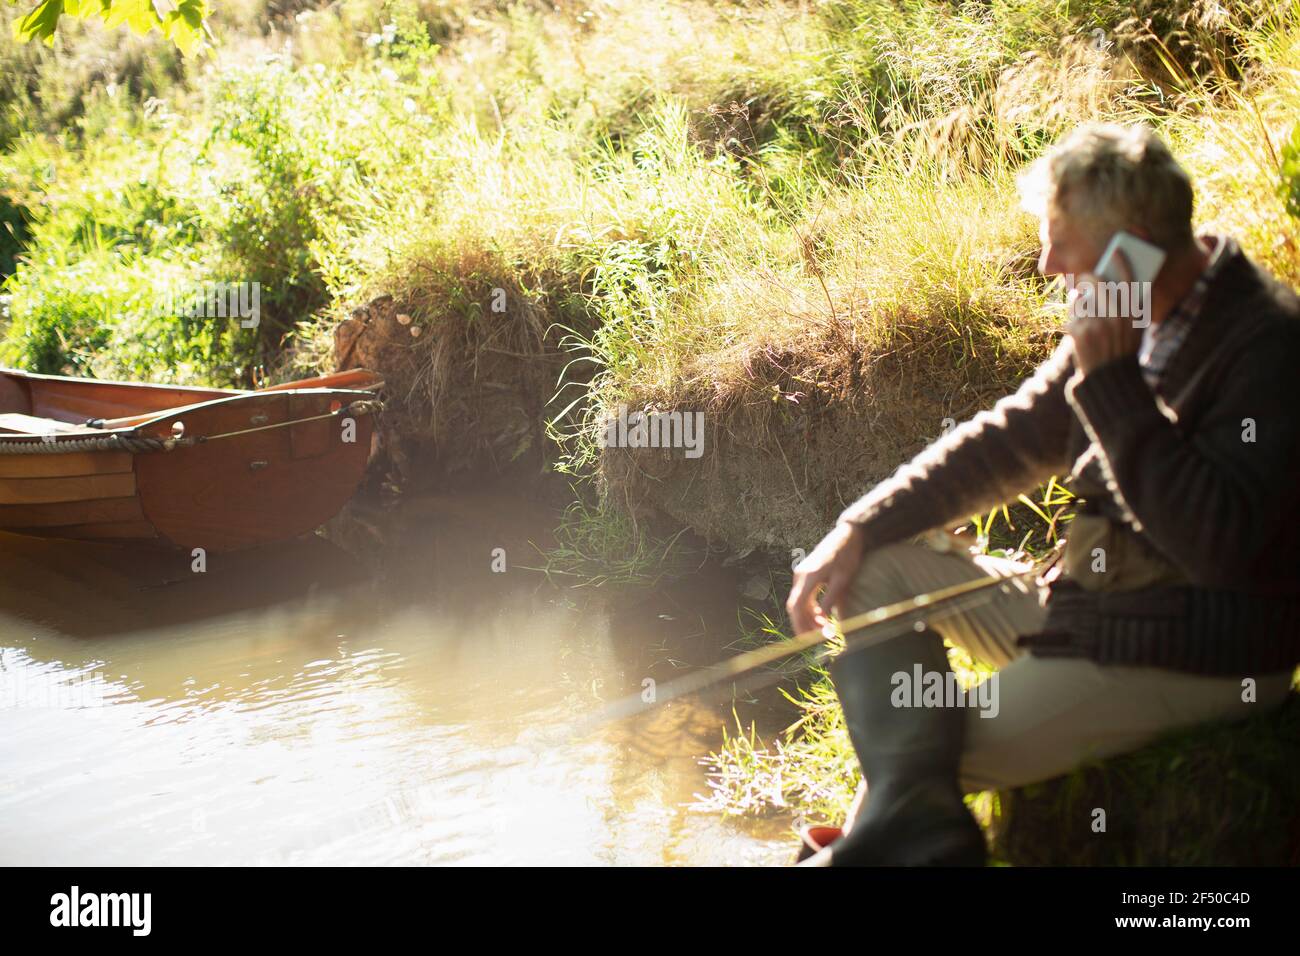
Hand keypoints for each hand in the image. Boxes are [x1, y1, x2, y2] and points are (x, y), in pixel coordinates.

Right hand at [786, 522, 866, 636]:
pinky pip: (804, 595)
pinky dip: (811, 608)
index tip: (808, 640)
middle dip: (804, 624)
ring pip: (799, 602)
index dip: (800, 626)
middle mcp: (801, 575)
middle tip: (817, 639)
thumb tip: (824, 624)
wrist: (850, 534)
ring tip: (824, 629)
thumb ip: (831, 602)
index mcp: (808, 577)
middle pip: (795, 606)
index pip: (796, 607)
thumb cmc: (848, 556)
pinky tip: (822, 616)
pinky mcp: (807, 573)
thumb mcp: (842, 581)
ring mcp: (802, 573)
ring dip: (808, 617)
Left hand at [1066, 269, 1143, 373]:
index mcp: (1133, 313)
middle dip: (1086, 279)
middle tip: (1084, 279)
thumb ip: (1128, 307)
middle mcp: (1116, 315)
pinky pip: (1071, 315)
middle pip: (1095, 282)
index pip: (1128, 280)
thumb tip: (1113, 282)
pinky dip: (1073, 321)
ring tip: (1086, 315)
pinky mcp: (1081, 332)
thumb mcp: (1135, 328)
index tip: (1116, 250)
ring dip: (1079, 303)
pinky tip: (1080, 333)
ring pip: (1079, 298)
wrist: (1110, 378)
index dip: (1122, 263)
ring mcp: (1097, 323)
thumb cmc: (1122, 351)